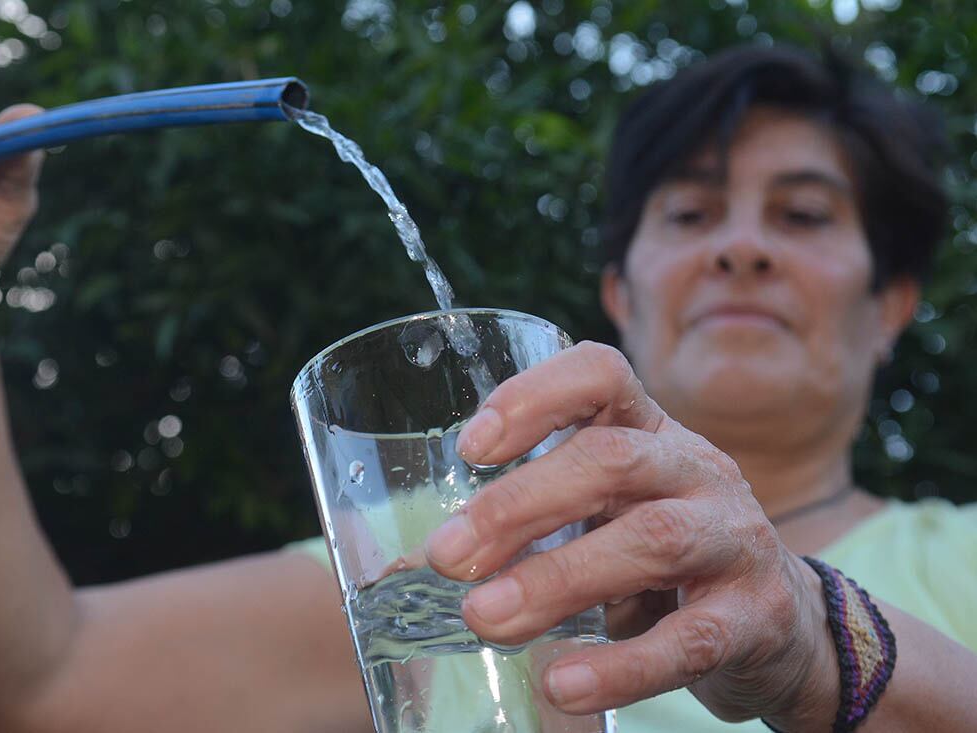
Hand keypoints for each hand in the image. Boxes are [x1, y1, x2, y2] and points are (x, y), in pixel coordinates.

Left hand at [425, 341, 835, 726]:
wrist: (783, 625)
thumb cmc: (666, 559)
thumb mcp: (610, 513)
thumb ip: (537, 519)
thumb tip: (420, 559)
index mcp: (651, 432)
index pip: (600, 374)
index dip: (533, 395)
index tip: (469, 447)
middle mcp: (696, 469)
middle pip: (610, 459)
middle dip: (519, 504)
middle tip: (449, 556)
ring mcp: (733, 539)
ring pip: (651, 539)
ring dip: (556, 580)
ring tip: (485, 618)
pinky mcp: (755, 616)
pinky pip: (690, 640)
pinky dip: (620, 666)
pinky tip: (562, 682)